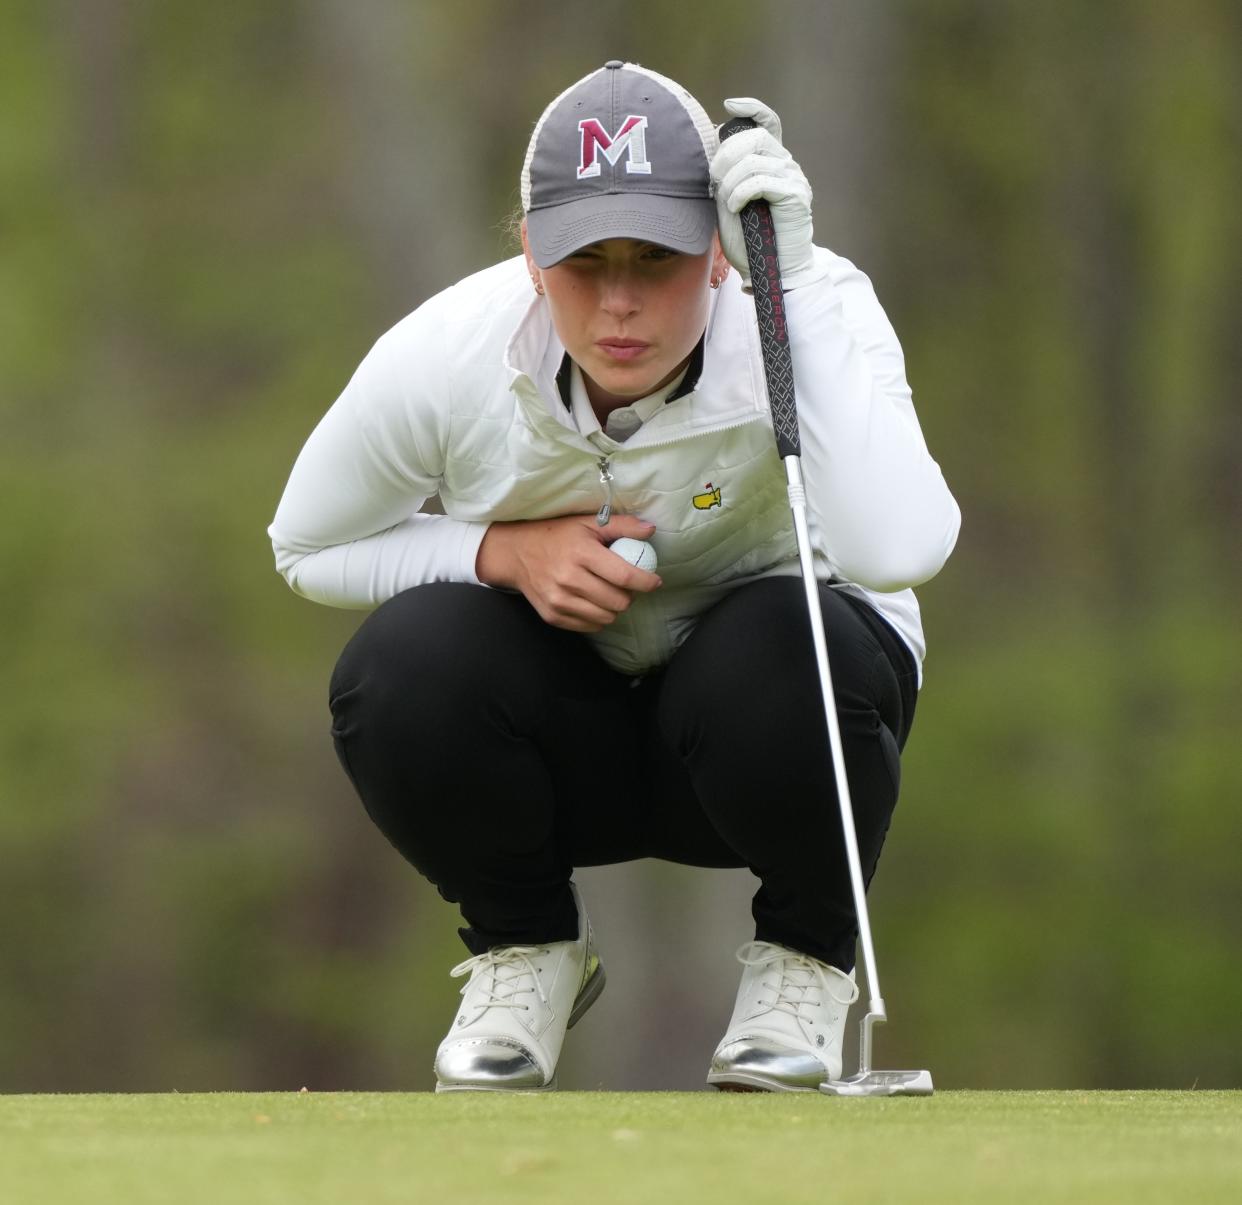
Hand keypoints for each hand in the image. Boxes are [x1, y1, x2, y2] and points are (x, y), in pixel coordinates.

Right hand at [476, 513, 661, 631]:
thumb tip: (651, 531)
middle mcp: (569, 579)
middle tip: (626, 586)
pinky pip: (590, 626)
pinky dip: (598, 617)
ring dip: (615, 608)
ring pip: (606, 617)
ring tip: (610, 593)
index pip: (625, 576)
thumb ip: (621, 525)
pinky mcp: (553, 616)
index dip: (646, 582)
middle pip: (618, 601)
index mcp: (581, 553)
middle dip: (630, 596)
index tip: (654, 581)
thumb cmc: (556, 535)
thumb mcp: (587, 523)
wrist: (516, 553)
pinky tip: (594, 602)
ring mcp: (559, 600)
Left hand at [711, 98, 823, 290]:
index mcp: (771, 162)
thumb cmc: (750, 242)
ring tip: (727, 203)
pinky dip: (741, 193)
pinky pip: (761, 180)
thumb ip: (724, 177)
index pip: (768, 122)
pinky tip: (736, 207)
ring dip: (731, 181)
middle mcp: (786, 164)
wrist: (774, 272)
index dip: (751, 108)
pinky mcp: (796, 195)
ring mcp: (794, 178)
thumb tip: (709, 150)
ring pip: (754, 160)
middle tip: (714, 181)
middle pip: (753, 138)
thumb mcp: (729, 202)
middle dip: (725, 156)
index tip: (730, 105)